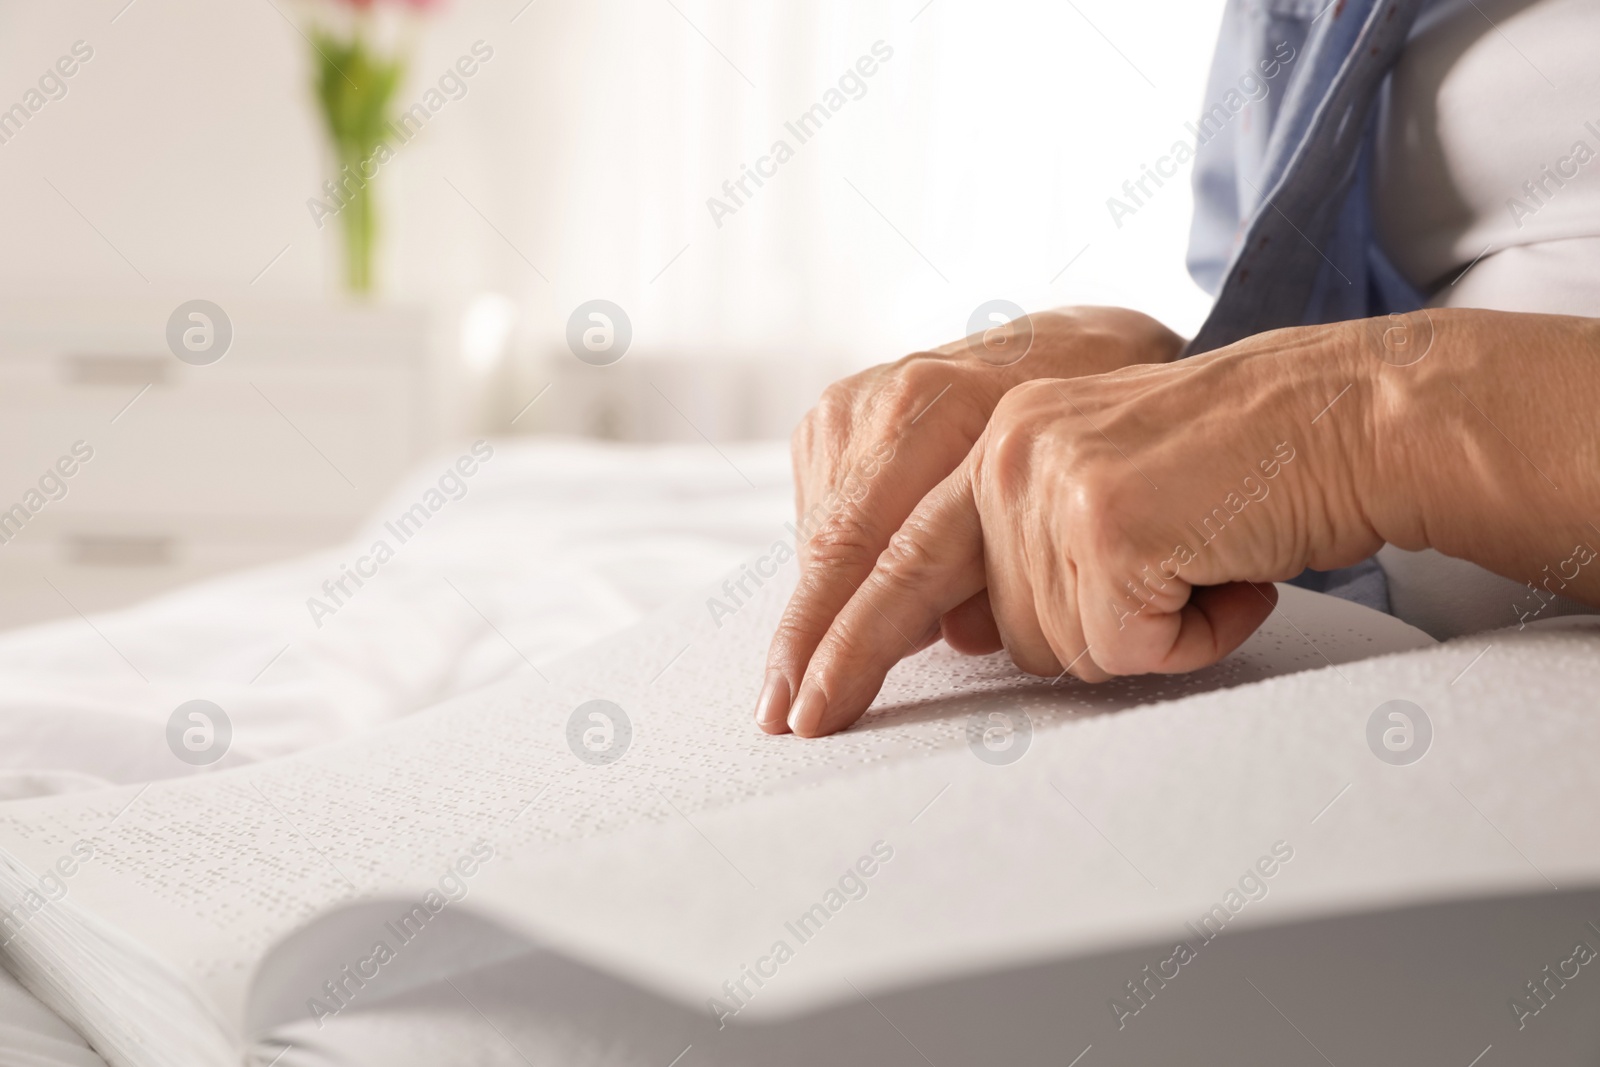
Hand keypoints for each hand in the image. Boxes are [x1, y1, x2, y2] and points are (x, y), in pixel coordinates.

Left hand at [781, 320, 1385, 736]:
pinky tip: (1224, 575)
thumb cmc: (1236, 479)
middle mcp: (1001, 448)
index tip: (795, 709)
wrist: (1343, 420)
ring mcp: (1047, 477)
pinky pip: (1123, 647)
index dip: (838, 641)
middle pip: (976, 623)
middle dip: (933, 665)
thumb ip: (1018, 555)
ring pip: (1057, 648)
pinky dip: (1188, 638)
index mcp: (989, 440)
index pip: (886, 554)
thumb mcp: (1096, 507)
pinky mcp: (1104, 516)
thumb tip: (961, 634)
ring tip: (1200, 572)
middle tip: (807, 724)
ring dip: (1142, 636)